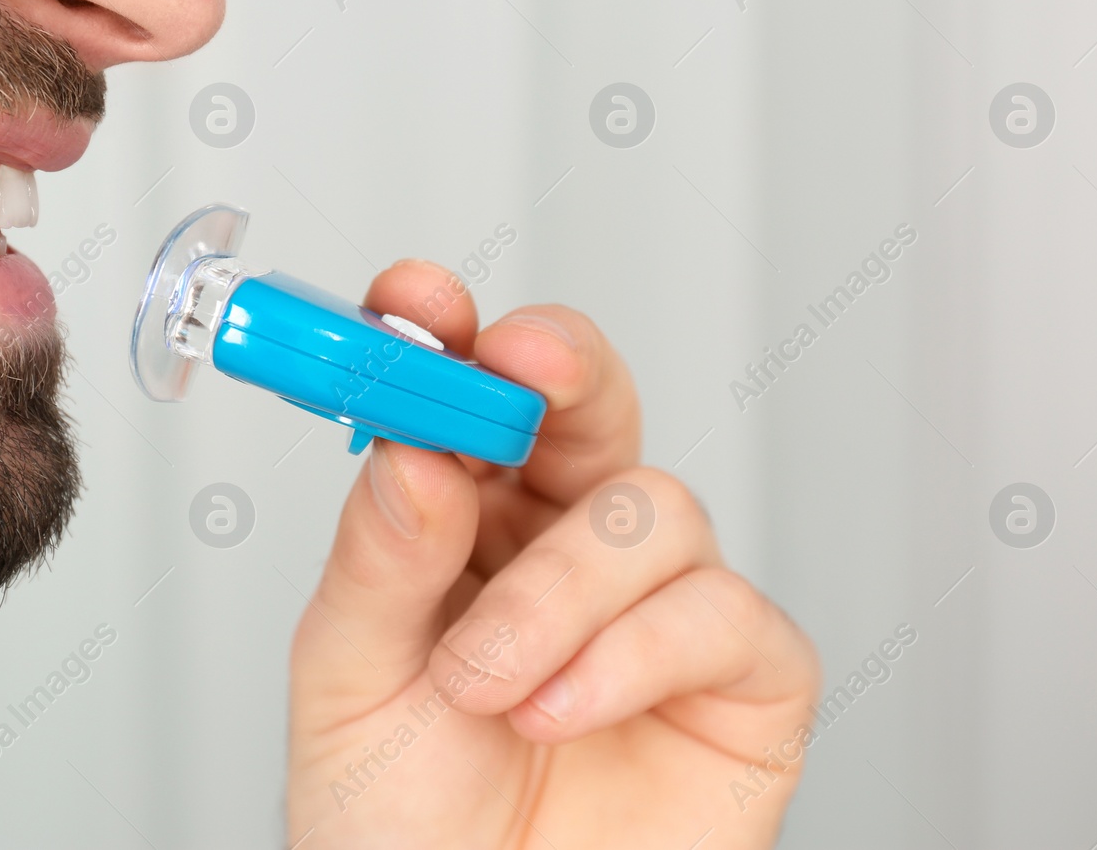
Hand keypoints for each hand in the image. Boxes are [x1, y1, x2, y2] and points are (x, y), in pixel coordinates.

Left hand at [286, 260, 819, 848]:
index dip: (448, 332)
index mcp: (467, 523)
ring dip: (556, 589)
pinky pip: (721, 612)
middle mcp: (568, 545)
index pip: (470, 396)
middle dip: (561, 367)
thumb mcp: (352, 683)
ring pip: (651, 507)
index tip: (412, 298)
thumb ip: (379, 561)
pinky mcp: (745, 679)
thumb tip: (413, 448)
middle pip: (594, 404)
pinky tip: (559, 711)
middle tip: (519, 362)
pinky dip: (631, 654)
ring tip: (484, 684)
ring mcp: (660, 606)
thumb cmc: (406, 825)